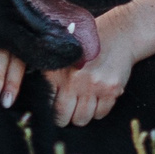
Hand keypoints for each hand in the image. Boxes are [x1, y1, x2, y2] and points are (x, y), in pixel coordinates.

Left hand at [47, 9, 141, 127]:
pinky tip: (97, 98)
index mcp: (56, 71)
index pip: (48, 106)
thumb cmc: (87, 46)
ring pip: (82, 119)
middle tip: (69, 110)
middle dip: (66, 117)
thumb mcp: (62, 56)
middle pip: (64, 118)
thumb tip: (35, 102)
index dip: (51, 112)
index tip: (55, 110)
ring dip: (82, 115)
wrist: (119, 34)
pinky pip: (100, 114)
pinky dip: (98, 111)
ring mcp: (93, 86)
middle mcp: (73, 80)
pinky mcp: (111, 89)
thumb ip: (50, 77)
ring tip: (83, 103)